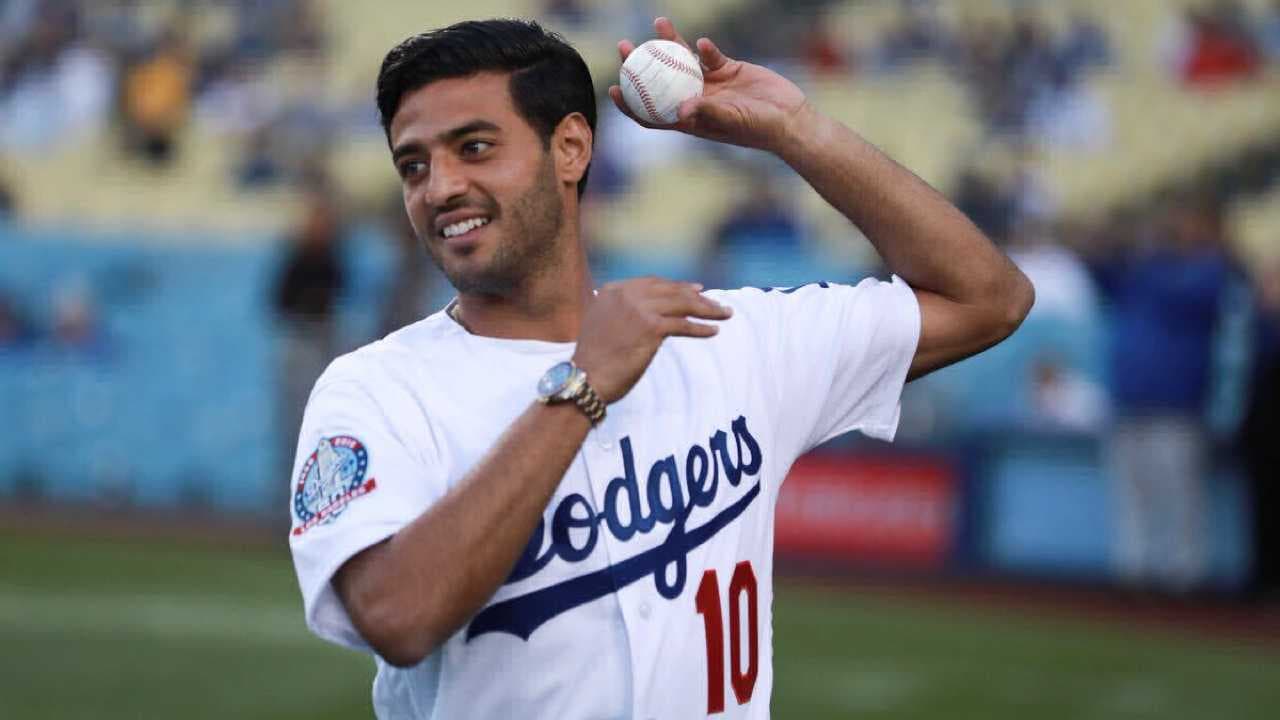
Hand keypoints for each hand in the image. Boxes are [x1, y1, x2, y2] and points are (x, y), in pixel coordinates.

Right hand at [573, 278, 731, 402]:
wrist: (585, 378)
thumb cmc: (592, 360)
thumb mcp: (601, 325)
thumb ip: (618, 313)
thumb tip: (644, 317)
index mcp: (612, 291)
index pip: (653, 283)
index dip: (676, 286)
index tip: (695, 289)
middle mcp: (626, 295)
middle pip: (670, 290)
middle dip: (696, 296)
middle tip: (714, 302)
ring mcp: (639, 309)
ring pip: (682, 304)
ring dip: (707, 308)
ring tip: (724, 313)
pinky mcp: (651, 327)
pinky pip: (683, 324)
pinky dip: (701, 327)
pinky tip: (713, 330)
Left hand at [609, 17, 810, 152]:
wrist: (789, 118)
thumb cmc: (759, 128)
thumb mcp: (731, 120)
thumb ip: (707, 113)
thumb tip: (679, 110)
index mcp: (689, 120)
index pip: (651, 114)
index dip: (630, 103)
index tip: (614, 87)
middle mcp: (694, 101)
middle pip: (659, 82)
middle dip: (639, 65)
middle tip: (624, 47)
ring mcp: (710, 84)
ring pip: (681, 61)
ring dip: (669, 44)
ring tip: (659, 23)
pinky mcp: (727, 69)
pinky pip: (710, 55)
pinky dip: (706, 48)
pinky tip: (706, 43)